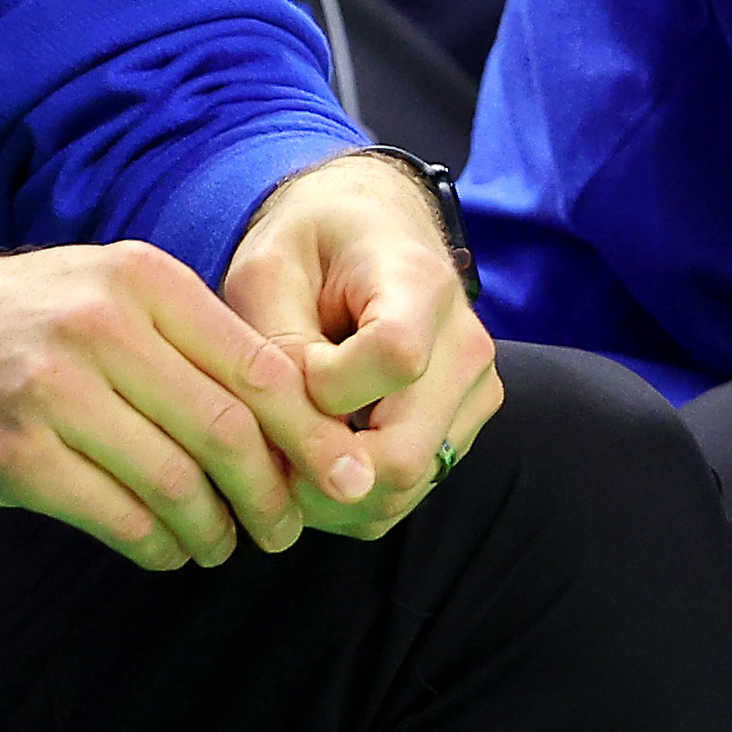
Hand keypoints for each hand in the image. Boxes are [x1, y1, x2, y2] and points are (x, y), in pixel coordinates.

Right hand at [0, 242, 371, 569]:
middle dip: (275, 499)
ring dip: (216, 533)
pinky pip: (122, 522)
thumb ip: (185, 341)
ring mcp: (51, 391)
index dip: (313, 439)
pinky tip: (162, 549)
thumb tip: (302, 428)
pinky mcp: (15, 455)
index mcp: (134, 278)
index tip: (339, 483)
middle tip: (284, 529)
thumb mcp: (93, 290)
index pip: (264, 369)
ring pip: (180, 487)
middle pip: (231, 434)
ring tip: (217, 544)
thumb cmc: (2, 320)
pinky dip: (160, 550)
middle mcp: (97, 324)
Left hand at [220, 151, 500, 538]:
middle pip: (402, 450)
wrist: (365, 236)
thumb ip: (279, 350)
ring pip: (405, 485)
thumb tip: (303, 443)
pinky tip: (308, 461)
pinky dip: (351, 495)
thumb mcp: (268, 273)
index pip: (395, 358)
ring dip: (329, 488)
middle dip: (315, 465)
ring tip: (275, 451)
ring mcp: (474, 393)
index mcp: (418, 282)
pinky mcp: (463, 428)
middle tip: (257, 447)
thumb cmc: (306, 250)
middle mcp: (465, 344)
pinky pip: (409, 492)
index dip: (326, 385)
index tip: (286, 369)